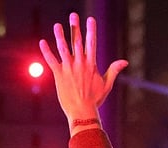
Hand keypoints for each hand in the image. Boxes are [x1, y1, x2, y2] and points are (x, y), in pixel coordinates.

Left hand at [39, 13, 127, 134]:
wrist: (82, 111)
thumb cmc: (95, 99)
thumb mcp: (107, 84)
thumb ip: (114, 70)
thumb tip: (125, 61)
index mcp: (91, 65)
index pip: (92, 43)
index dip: (91, 30)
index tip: (91, 19)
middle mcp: (80, 64)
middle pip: (77, 42)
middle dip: (75, 27)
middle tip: (73, 15)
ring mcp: (69, 68)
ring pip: (63, 48)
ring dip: (60, 36)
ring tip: (57, 25)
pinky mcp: (58, 75)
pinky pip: (51, 60)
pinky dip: (46, 51)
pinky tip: (42, 42)